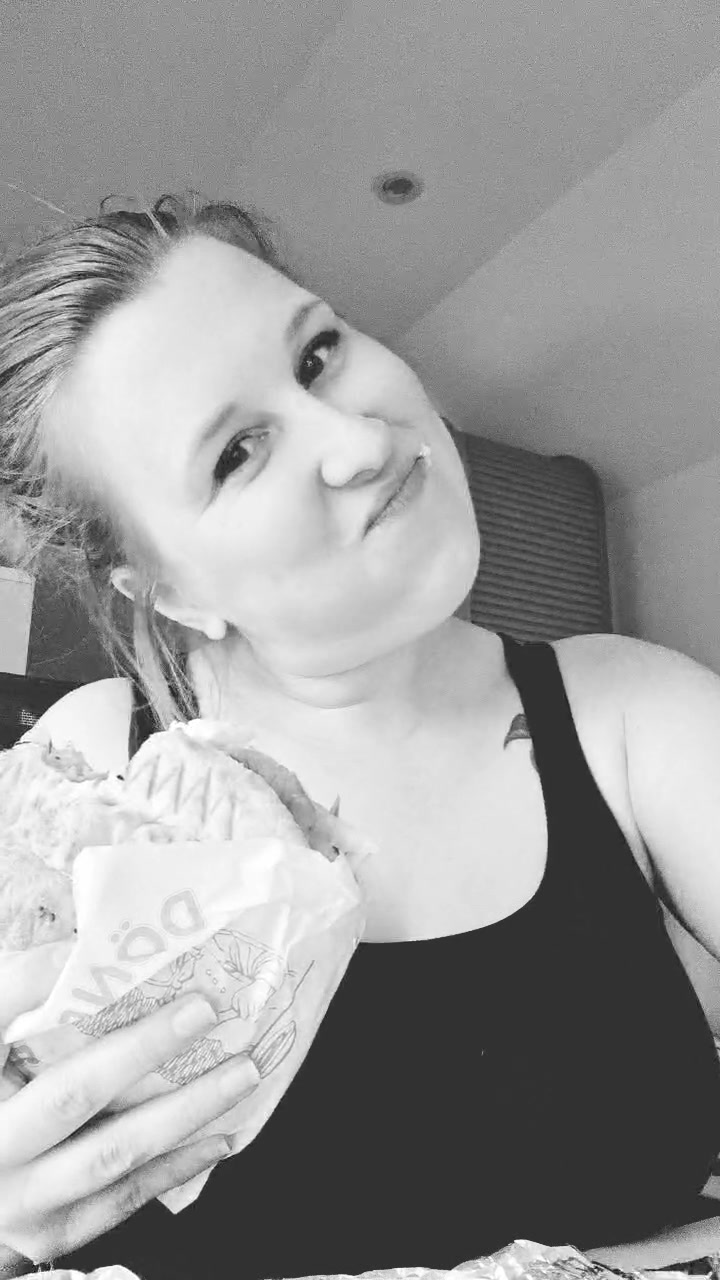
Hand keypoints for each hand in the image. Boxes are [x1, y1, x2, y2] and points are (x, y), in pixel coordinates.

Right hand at [0, 972, 258, 1271]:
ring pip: (112, 1153)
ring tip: (240, 1072)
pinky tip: (220, 1136)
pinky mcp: (51, 1233)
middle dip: (143, 1049)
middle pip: (72, 1092)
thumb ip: (23, 1002)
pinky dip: (177, 1166)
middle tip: (203, 1009)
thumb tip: (80, 946)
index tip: (85, 946)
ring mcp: (21, 1198)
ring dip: (184, 1111)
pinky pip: (123, 1199)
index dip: (33, 981)